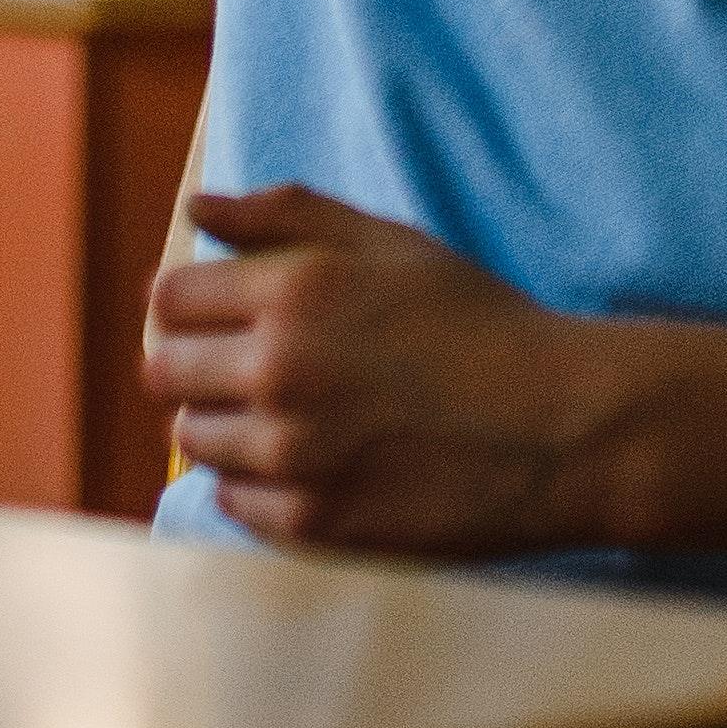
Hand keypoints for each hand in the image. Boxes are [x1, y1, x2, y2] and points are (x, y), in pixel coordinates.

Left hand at [146, 187, 628, 555]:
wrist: (562, 427)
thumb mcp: (391, 244)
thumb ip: (286, 215)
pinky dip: (258, 486)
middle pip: (164, 372)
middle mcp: (280, 370)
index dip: (189, 306)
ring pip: (195, 440)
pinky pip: (233, 504)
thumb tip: (198, 204)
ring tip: (296, 418)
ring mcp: (293, 454)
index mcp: (295, 291)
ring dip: (229, 426)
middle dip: (197, 365)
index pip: (169, 298)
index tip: (219, 319)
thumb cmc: (480, 323)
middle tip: (253, 371)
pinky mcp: (313, 523)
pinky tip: (315, 464)